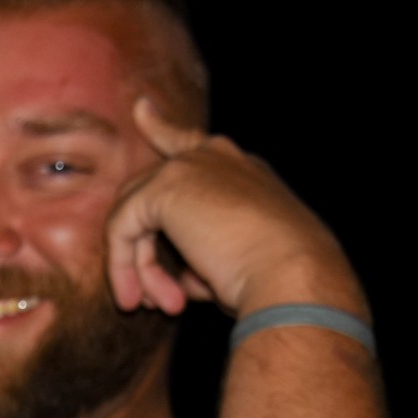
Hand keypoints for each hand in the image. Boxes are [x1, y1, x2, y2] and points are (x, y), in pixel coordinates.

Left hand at [105, 98, 365, 319]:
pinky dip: (124, 266)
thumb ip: (201, 255)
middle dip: (144, 254)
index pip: (191, 144)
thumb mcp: (238, 263)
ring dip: (140, 268)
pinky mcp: (166, 187)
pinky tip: (137, 297)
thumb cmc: (277, 282)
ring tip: (159, 307)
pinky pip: (123, 228)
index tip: (142, 109)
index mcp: (242, 171)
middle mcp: (217, 158)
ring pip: (136, 216)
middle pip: (150, 195)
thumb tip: (180, 275)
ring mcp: (190, 167)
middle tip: (155, 303)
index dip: (161, 128)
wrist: (294, 278)